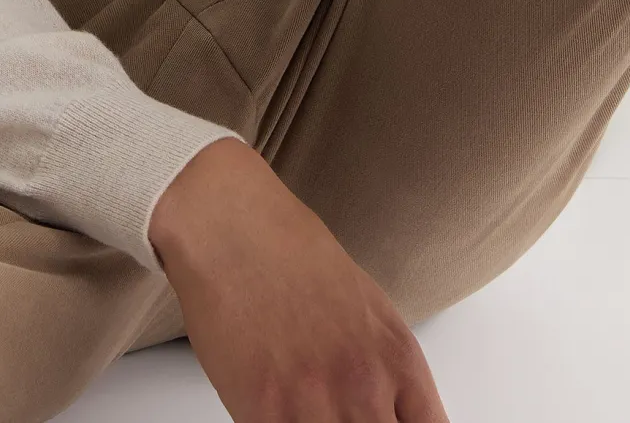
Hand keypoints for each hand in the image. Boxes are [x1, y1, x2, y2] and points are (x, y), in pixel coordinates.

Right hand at [148, 138, 449, 422]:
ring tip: (303, 406)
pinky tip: (272, 408)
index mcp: (398, 359)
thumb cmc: (291, 253)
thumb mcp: (366, 307)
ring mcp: (317, 405)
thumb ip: (383, 368)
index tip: (390, 422)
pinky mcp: (265, 414)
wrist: (231, 226)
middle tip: (339, 411)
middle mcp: (366, 386)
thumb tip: (387, 408)